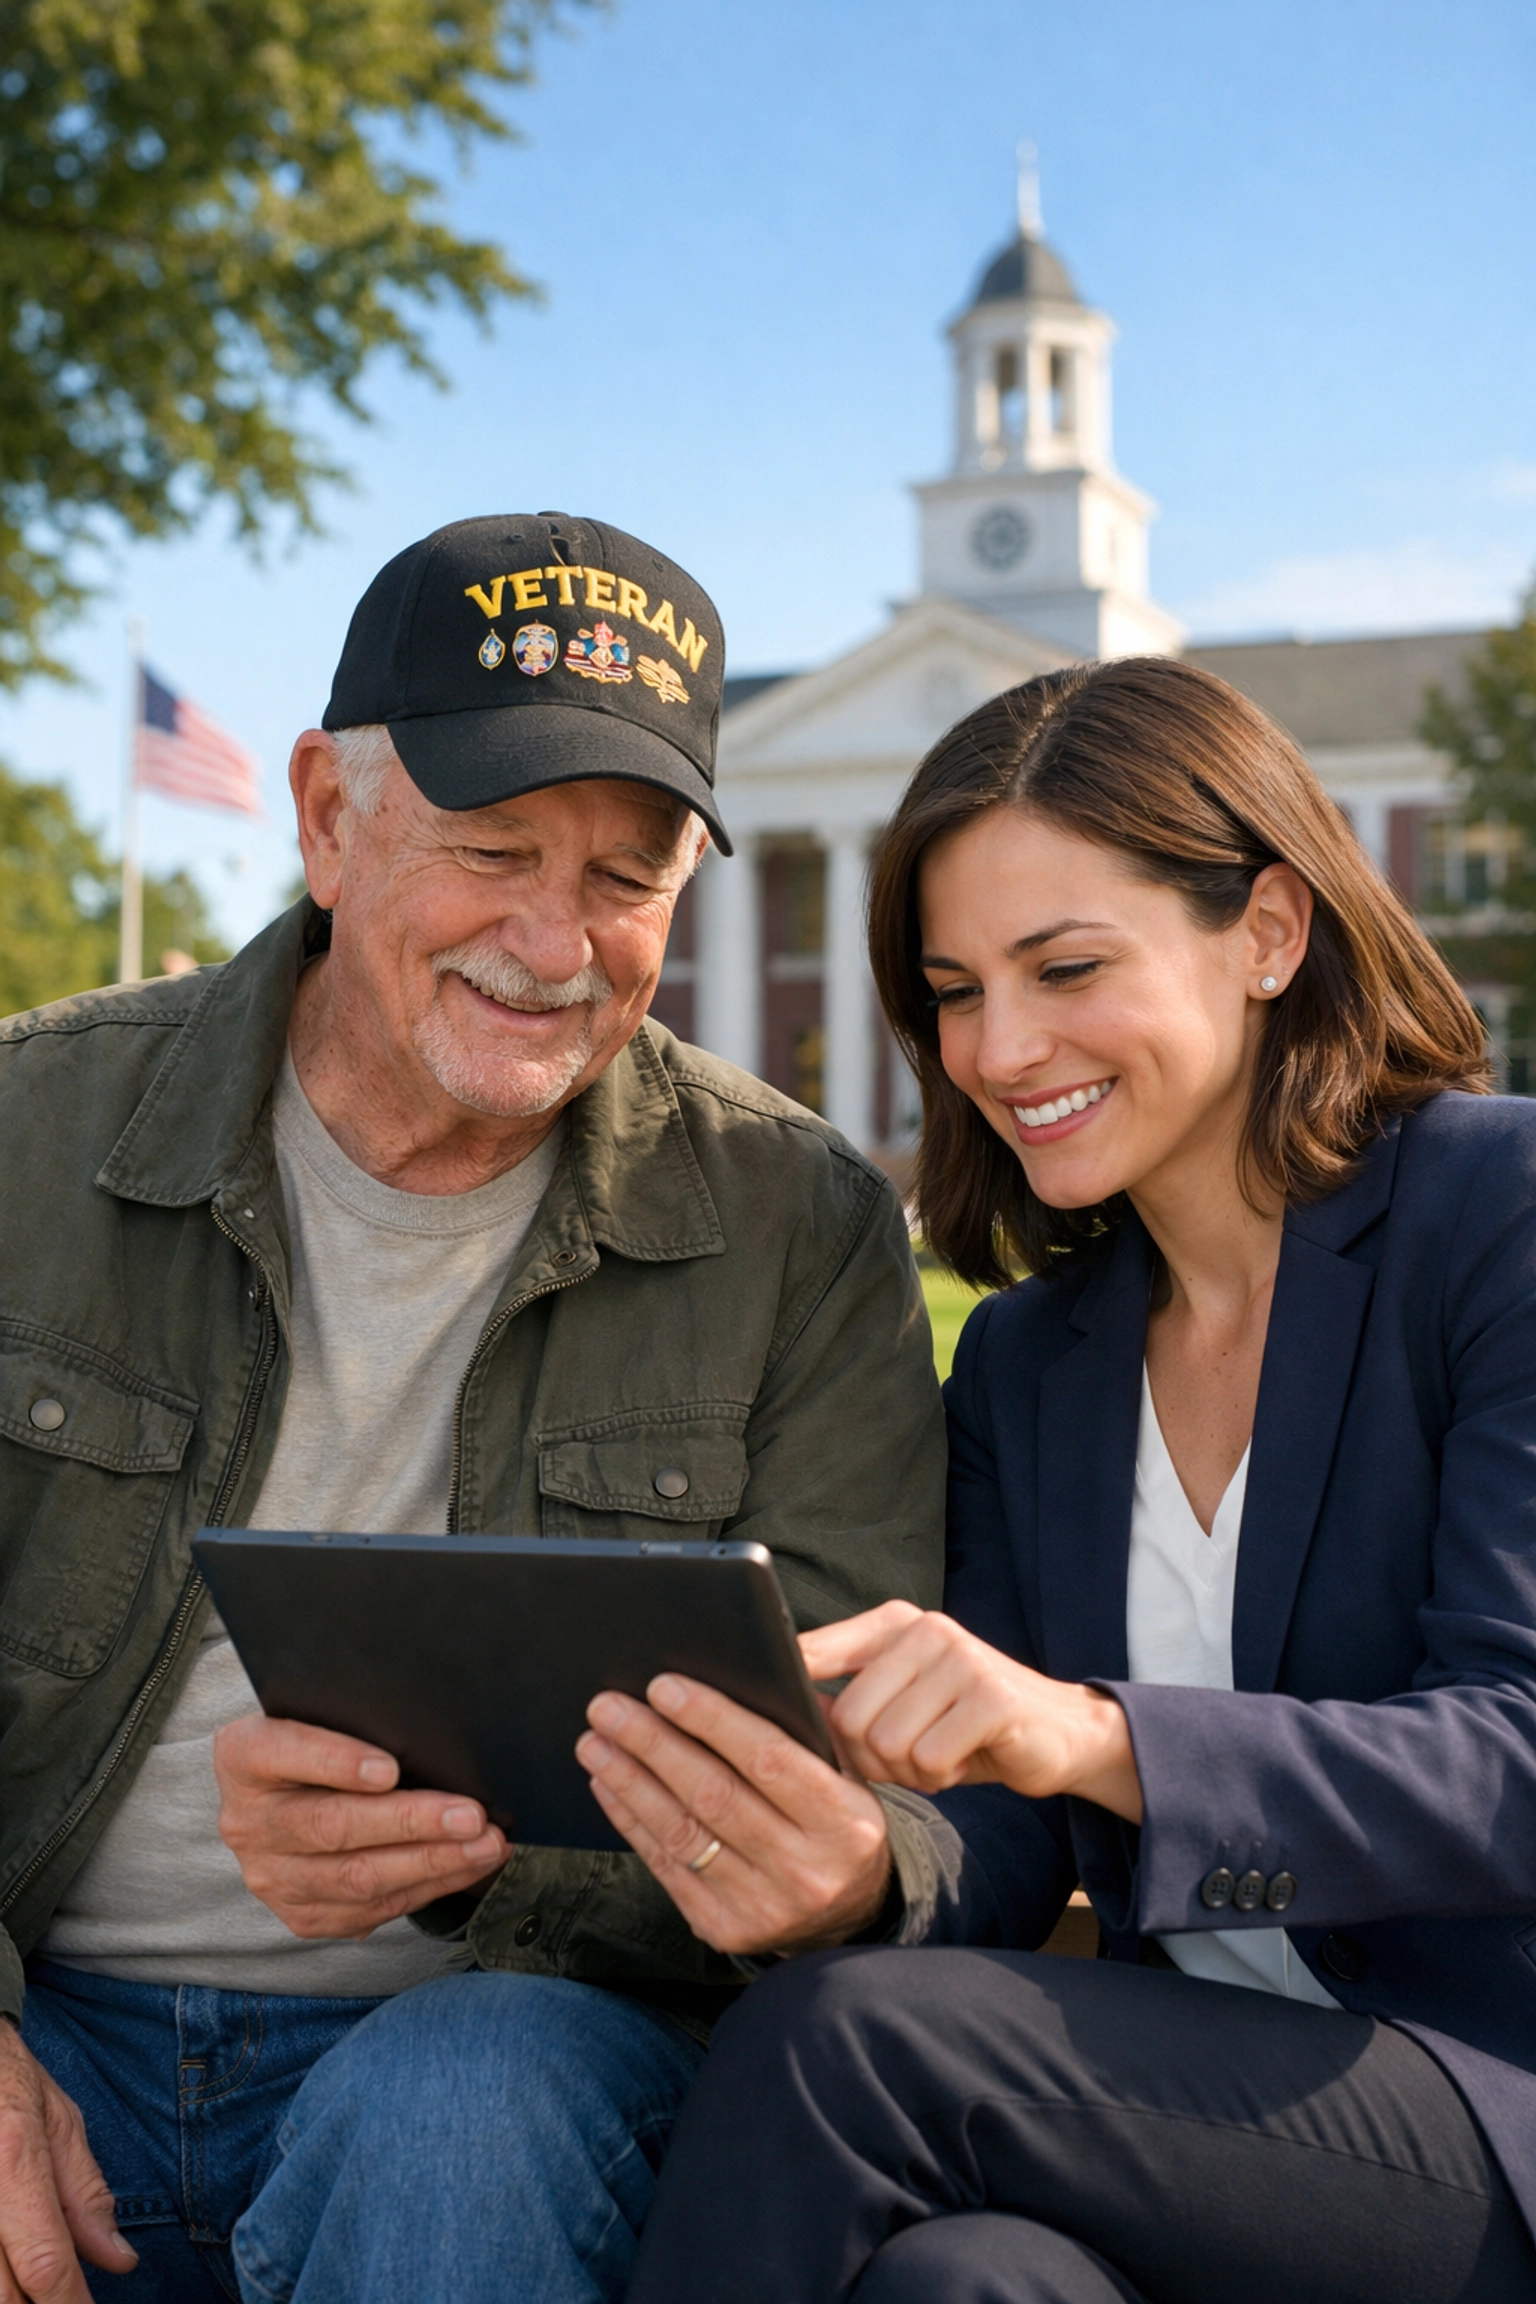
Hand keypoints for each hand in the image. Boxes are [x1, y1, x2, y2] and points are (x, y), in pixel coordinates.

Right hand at [0, 2017, 135, 2300]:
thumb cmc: (6, 2080)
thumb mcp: (58, 2120)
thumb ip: (86, 2194)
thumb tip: (120, 2260)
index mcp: (13, 2160)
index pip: (44, 2261)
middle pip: (2, 2295)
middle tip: (66, 2301)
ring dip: (13, 2295)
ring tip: (40, 2289)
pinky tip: (11, 2272)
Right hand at [214, 1714, 507, 1939]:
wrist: (278, 1796)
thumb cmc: (315, 1741)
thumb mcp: (317, 1715)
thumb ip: (355, 1721)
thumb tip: (433, 1733)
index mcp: (243, 1757)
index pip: (284, 1752)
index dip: (337, 1761)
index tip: (390, 1768)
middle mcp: (247, 1822)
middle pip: (333, 1826)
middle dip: (411, 1822)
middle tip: (470, 1816)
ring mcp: (271, 1876)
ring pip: (357, 1878)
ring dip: (432, 1863)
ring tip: (486, 1846)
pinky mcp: (301, 1914)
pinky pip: (371, 1909)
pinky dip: (428, 1887)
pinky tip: (467, 1867)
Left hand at [575, 1676, 891, 1956]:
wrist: (848, 1918)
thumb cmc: (837, 1827)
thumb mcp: (848, 1776)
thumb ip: (806, 1731)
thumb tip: (740, 1676)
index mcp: (843, 1819)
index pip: (769, 1759)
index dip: (712, 1720)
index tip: (664, 1687)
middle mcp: (804, 1867)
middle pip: (714, 1795)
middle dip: (653, 1745)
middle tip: (609, 1707)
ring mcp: (763, 1905)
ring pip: (682, 1833)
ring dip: (630, 1782)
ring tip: (595, 1743)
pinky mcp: (724, 1928)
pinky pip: (667, 1867)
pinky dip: (633, 1822)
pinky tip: (610, 1787)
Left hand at [803, 1603, 1143, 1822]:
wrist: (1059, 1731)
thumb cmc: (963, 1721)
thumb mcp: (902, 1696)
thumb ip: (849, 1695)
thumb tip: (776, 1713)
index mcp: (891, 1623)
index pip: (812, 1652)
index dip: (786, 1693)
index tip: (765, 1718)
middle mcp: (925, 1628)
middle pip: (848, 1718)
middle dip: (869, 1759)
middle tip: (905, 1758)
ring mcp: (961, 1658)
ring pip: (887, 1743)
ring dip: (908, 1770)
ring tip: (937, 1754)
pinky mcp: (991, 1696)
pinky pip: (929, 1758)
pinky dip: (939, 1776)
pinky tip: (961, 1760)